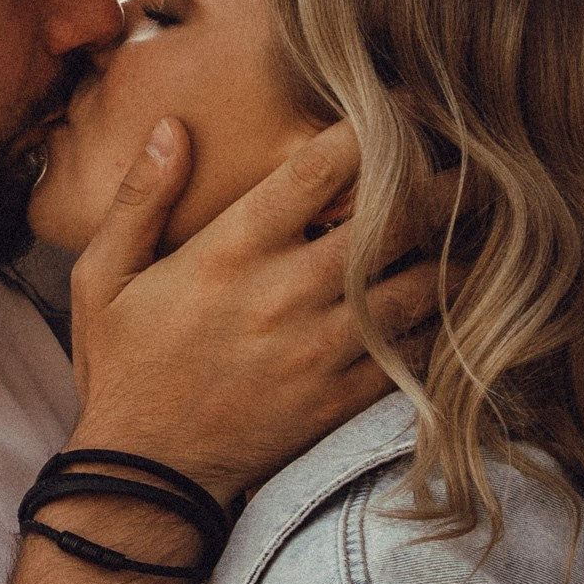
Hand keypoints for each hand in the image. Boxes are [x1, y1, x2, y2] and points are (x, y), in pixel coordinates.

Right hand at [68, 119, 438, 505]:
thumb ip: (137, 201)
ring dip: (456, 249)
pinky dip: (445, 321)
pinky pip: (417, 350)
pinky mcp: (343, 396)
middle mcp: (285, 293)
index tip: (404, 107)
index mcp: (230, 253)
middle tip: (475, 160)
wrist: (145, 476)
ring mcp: (321, 348)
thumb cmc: (123, 370)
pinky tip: (456, 299)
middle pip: (394, 218)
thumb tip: (171, 129)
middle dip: (443, 182)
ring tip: (481, 224)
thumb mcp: (103, 279)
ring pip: (421, 283)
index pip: (319, 170)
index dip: (373, 128)